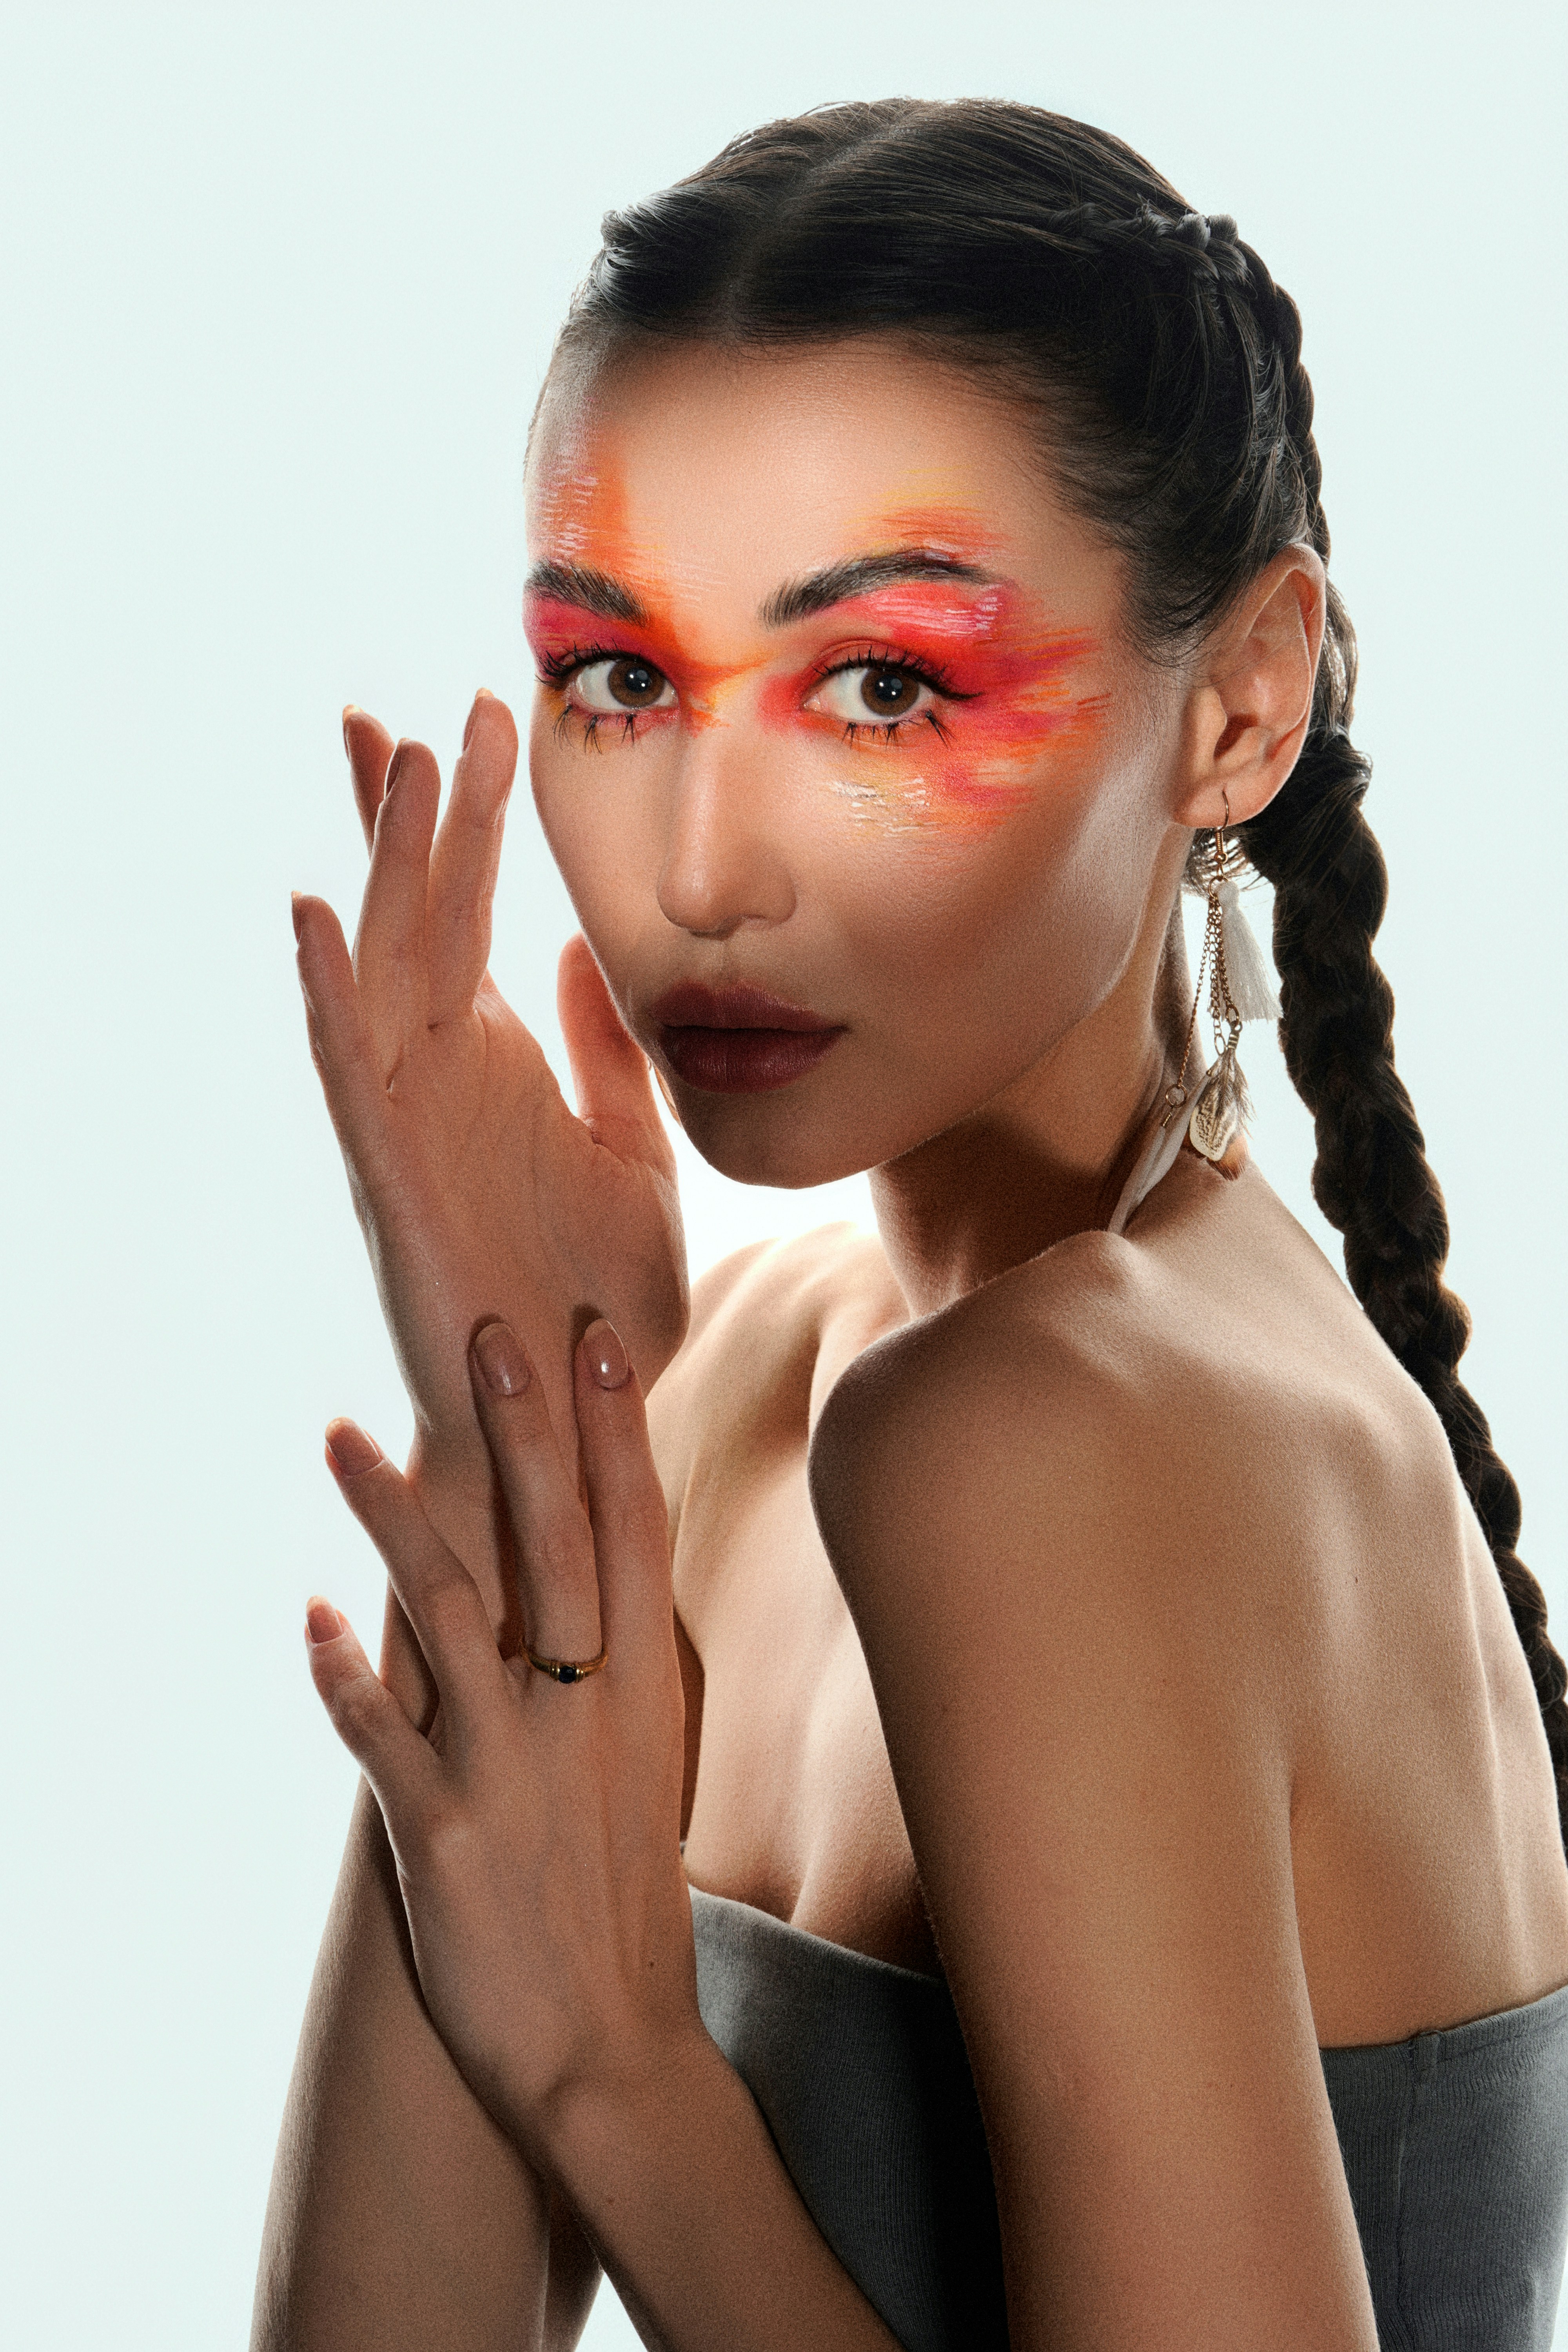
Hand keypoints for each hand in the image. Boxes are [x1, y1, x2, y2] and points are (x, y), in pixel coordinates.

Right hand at [292, 695, 688, 1488]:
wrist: (570, 1419)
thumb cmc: (598, 1302)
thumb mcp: (636, 1154)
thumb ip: (611, 1055)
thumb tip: (593, 950)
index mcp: (499, 1063)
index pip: (472, 915)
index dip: (465, 820)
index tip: (473, 722)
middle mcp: (444, 1076)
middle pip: (422, 915)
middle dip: (425, 812)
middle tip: (441, 711)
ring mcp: (410, 1121)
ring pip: (385, 967)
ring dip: (386, 866)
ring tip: (394, 760)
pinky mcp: (393, 1178)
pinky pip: (352, 1071)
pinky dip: (330, 995)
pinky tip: (316, 918)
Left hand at [302, 1314, 697, 2169]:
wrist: (611, 2051)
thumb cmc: (628, 1901)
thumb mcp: (649, 1766)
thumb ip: (622, 1671)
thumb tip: (603, 1580)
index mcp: (645, 1692)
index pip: (636, 1532)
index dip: (616, 1432)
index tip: (598, 1342)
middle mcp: (586, 1711)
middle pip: (555, 1542)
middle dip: (524, 1432)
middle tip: (489, 1337)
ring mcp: (511, 1768)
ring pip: (448, 1611)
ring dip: (392, 1516)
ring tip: (340, 1436)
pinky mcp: (440, 1831)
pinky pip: (377, 1731)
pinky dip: (340, 1672)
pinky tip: (309, 1616)